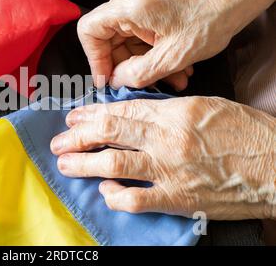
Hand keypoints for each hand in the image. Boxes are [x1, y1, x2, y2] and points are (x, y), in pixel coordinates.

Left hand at [50, 97, 275, 219]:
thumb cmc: (245, 133)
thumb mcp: (205, 107)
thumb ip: (165, 110)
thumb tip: (131, 113)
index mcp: (175, 112)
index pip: (121, 109)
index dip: (92, 113)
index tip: (75, 117)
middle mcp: (168, 139)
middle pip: (110, 133)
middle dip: (77, 136)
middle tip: (59, 140)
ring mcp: (171, 170)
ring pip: (114, 164)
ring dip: (83, 163)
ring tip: (65, 163)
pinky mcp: (178, 199)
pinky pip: (135, 199)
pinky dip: (114, 195)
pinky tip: (105, 190)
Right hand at [78, 0, 275, 88]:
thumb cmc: (213, 15)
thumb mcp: (174, 56)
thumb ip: (138, 74)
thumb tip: (116, 81)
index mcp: (129, 4)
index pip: (89, 31)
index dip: (94, 59)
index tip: (106, 78)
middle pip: (108, 36)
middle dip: (125, 64)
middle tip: (140, 83)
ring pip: (126, 35)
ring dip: (143, 60)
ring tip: (168, 78)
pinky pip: (138, 28)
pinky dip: (150, 48)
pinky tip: (171, 64)